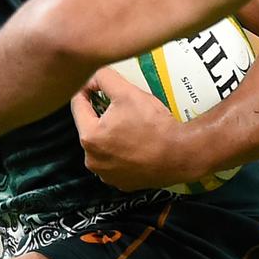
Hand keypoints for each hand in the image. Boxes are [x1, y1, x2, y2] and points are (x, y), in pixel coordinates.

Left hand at [71, 67, 191, 189]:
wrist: (180, 155)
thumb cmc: (153, 124)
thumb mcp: (127, 92)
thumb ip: (104, 78)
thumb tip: (92, 75)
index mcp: (89, 137)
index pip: (78, 106)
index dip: (86, 90)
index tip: (95, 83)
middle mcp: (92, 160)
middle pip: (90, 127)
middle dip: (101, 114)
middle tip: (121, 105)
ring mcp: (106, 175)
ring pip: (102, 145)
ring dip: (110, 134)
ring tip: (130, 124)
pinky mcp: (121, 183)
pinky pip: (115, 161)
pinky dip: (121, 151)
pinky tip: (135, 142)